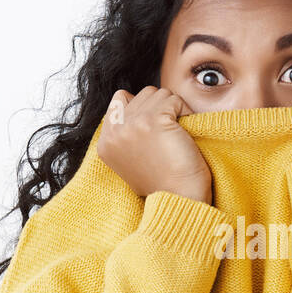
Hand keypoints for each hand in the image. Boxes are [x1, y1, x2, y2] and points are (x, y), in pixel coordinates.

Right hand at [96, 87, 211, 203]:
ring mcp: (132, 124)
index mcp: (105, 144)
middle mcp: (114, 132)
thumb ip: (126, 136)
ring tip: (177, 134)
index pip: (119, 100)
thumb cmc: (164, 184)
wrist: (179, 199)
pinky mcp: (154, 120)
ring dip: (173, 109)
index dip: (143, 108)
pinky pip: (174, 99)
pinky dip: (185, 112)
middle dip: (160, 108)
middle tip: (169, 133)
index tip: (155, 129)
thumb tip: (134, 109)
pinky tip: (185, 133)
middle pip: (142, 95)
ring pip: (159, 93)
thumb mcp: (131, 162)